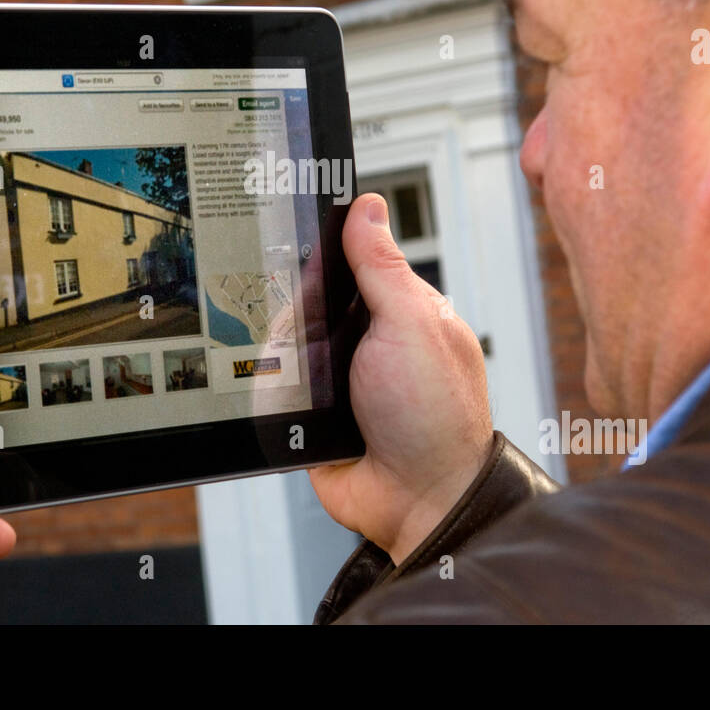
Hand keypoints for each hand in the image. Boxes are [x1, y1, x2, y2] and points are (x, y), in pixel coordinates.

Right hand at [309, 194, 492, 564]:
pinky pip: (273, 387)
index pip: (345, 259)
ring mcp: (336, 376)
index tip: (289, 234)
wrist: (419, 502)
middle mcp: (365, 339)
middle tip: (313, 333)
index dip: (318, 249)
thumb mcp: (410, 324)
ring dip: (286, 356)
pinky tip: (294, 402)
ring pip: (281, 342)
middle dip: (296, 311)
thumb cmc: (436, 416)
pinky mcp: (310, 412)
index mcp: (398, 308)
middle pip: (302, 299)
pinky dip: (274, 391)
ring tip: (311, 381)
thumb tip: (365, 207)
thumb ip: (382, 266)